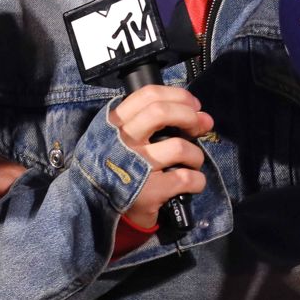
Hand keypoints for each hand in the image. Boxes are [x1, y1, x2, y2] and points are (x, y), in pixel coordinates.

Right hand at [107, 85, 211, 229]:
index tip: (193, 106)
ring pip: (179, 147)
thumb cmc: (118, 164)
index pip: (148, 95)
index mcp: (116, 123)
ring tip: (192, 162)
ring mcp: (135, 167)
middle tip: (200, 126)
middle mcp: (123, 142)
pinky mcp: (149, 192)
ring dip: (196, 155)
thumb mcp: (121, 136)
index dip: (178, 96)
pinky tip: (192, 183)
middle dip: (189, 116)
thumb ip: (153, 122)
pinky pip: (186, 178)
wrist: (96, 204)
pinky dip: (197, 180)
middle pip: (161, 112)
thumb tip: (202, 116)